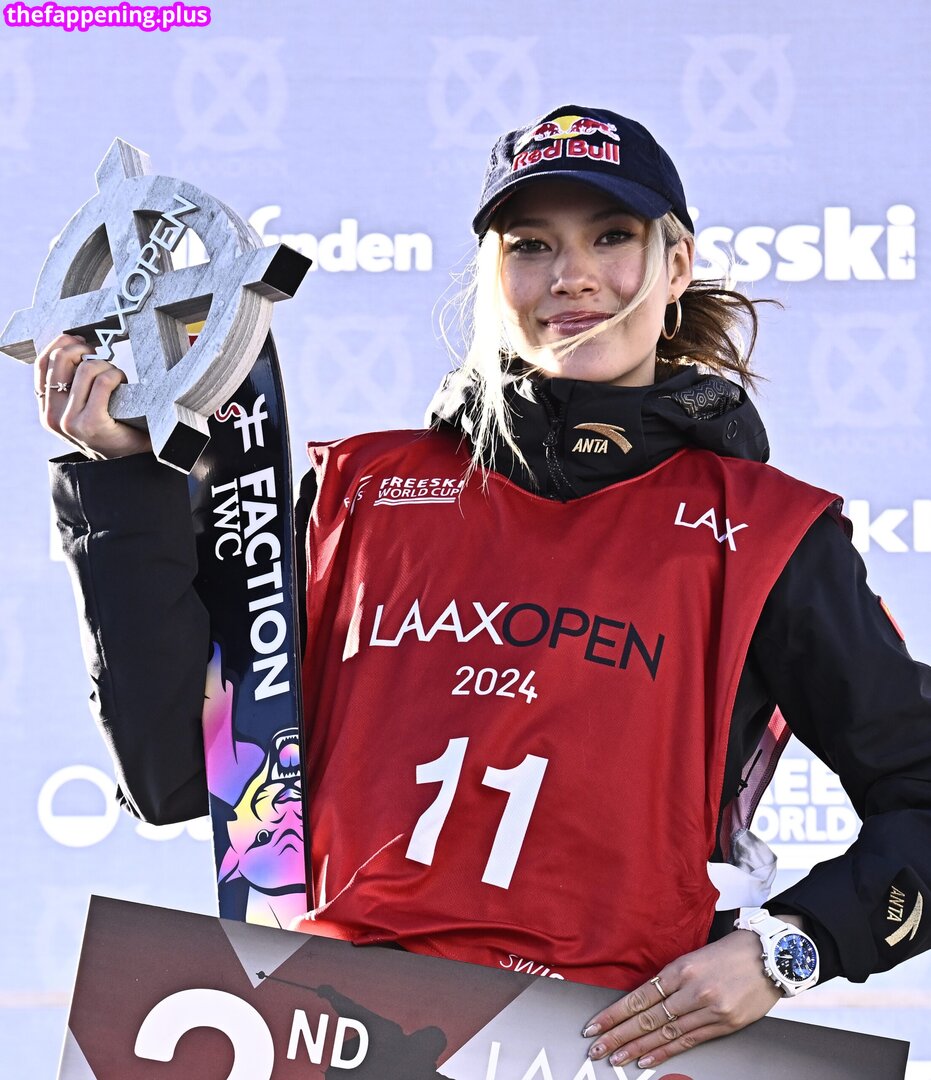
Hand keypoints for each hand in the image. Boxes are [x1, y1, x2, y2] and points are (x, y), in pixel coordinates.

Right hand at [35, 333, 151, 458]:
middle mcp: (53, 416)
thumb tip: (72, 343)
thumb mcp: (81, 407)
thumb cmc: (110, 427)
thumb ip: (70, 383)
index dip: (60, 344)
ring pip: (85, 369)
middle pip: (61, 360)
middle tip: (101, 356)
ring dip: (106, 366)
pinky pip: (103, 382)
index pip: (42, 364)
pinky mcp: (91, 423)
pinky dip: (116, 375)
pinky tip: (123, 382)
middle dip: (84, 350)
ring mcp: (70, 421)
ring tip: (116, 376)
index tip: (79, 341)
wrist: (130, 460)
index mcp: (47, 409)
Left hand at [582, 929, 784, 1069]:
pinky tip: (647, 1060)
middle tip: (597, 1048)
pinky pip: (688, 1041)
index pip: (640, 996)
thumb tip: (644, 998)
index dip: (615, 1014)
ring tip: (616, 1058)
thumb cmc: (731, 952)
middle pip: (648, 1018)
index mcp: (681, 968)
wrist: (772, 957)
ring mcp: (709, 1009)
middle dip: (619, 1035)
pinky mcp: (724, 1025)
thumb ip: (671, 978)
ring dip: (637, 1049)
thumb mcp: (695, 956)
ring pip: (665, 1033)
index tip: (595, 1025)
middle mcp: (693, 990)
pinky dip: (665, 1052)